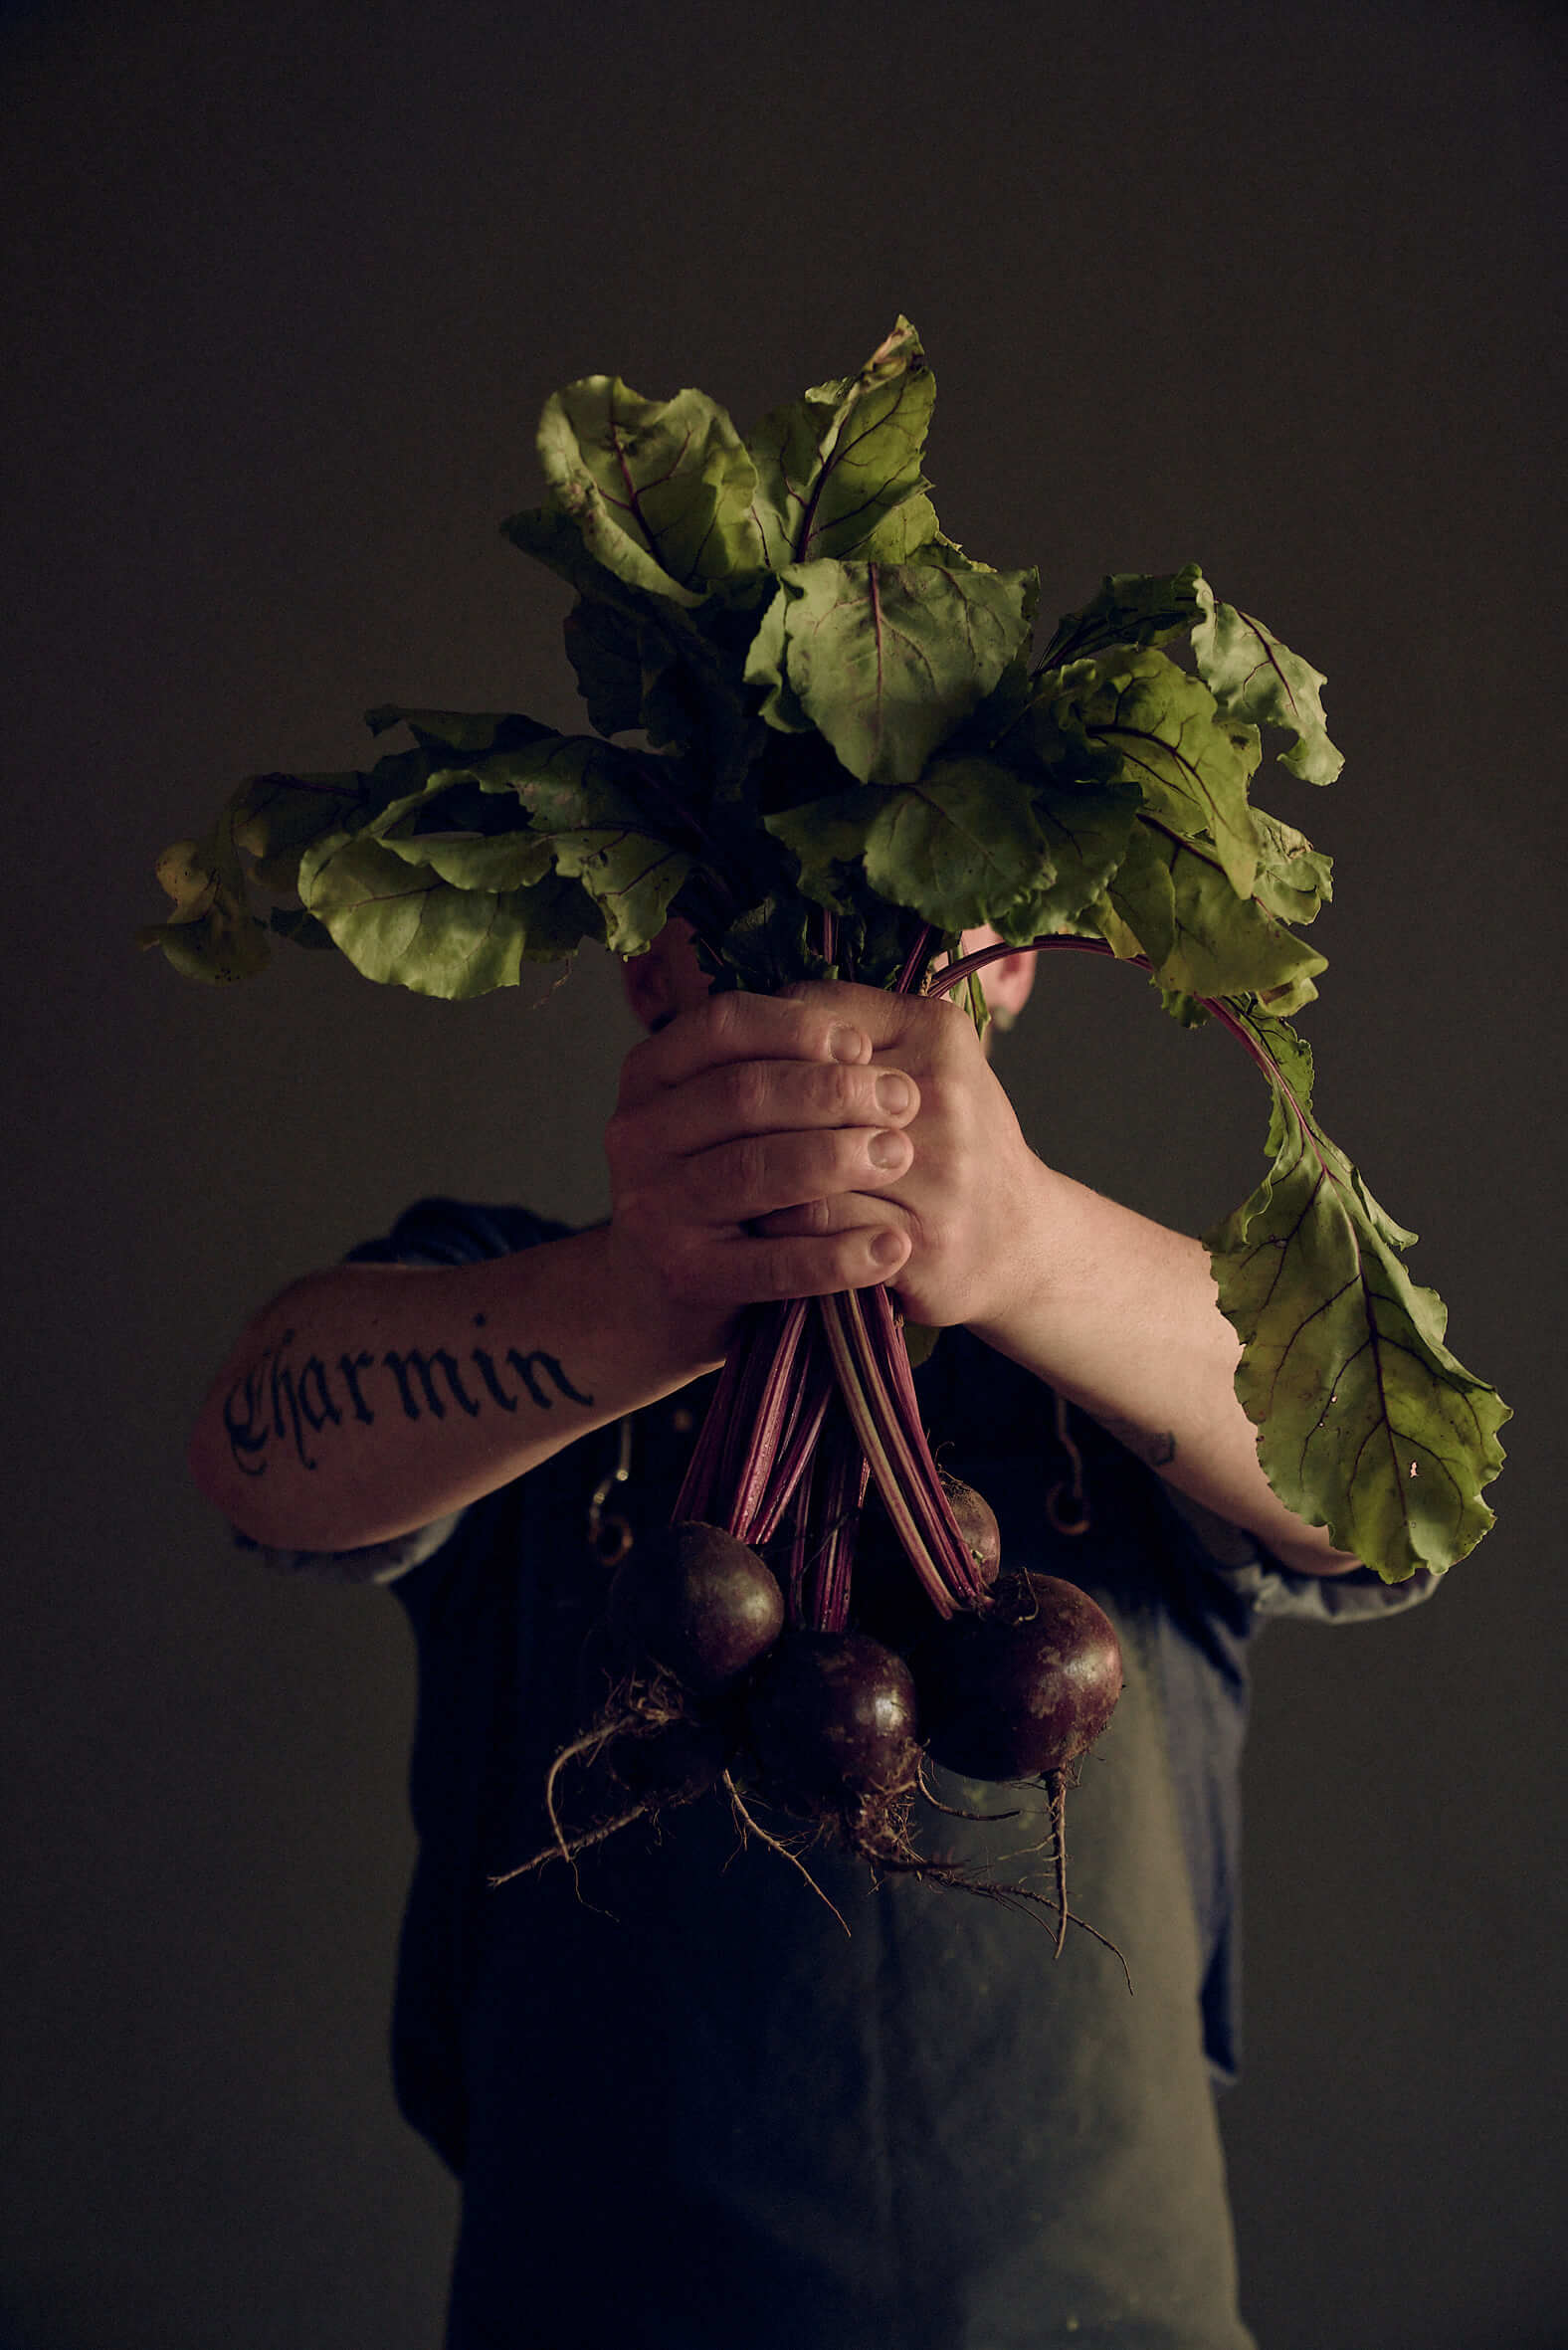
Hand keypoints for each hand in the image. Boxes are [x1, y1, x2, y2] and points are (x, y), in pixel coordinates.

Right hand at [603, 989, 923, 1362]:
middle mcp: (636, 1134)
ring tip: (900, 1155)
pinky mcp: (683, 1276)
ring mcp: (652, 1208)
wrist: (664, 1288)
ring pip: (752, 1171)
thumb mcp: (728, 1113)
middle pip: (742, 1094)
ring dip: (836, 1159)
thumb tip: (867, 1043)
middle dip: (833, 1092)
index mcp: (651, 1073)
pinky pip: (770, 1264)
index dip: (798, 1028)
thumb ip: (779, 1067)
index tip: (865, 1045)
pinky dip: (836, 1255)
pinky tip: (890, 1245)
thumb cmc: (722, 1178)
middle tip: (904, 1099)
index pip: (722, 1026)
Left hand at [752, 980, 1045, 1333]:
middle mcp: (943, 1095)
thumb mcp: (925, 1063)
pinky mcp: (921, 1242)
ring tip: (733, 1173)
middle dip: (749, 1109)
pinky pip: (815, 1223)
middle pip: (801, 1086)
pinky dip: (779, 1221)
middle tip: (715, 1125)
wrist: (1022, 1241)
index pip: (814, 1014)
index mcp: (937, 1032)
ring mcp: (937, 1173)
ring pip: (798, 1157)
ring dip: (756, 1168)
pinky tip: (767, 1219)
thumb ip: (854, 1029)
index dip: (763, 1040)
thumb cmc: (951, 1143)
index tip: (744, 1065)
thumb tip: (752, 1014)